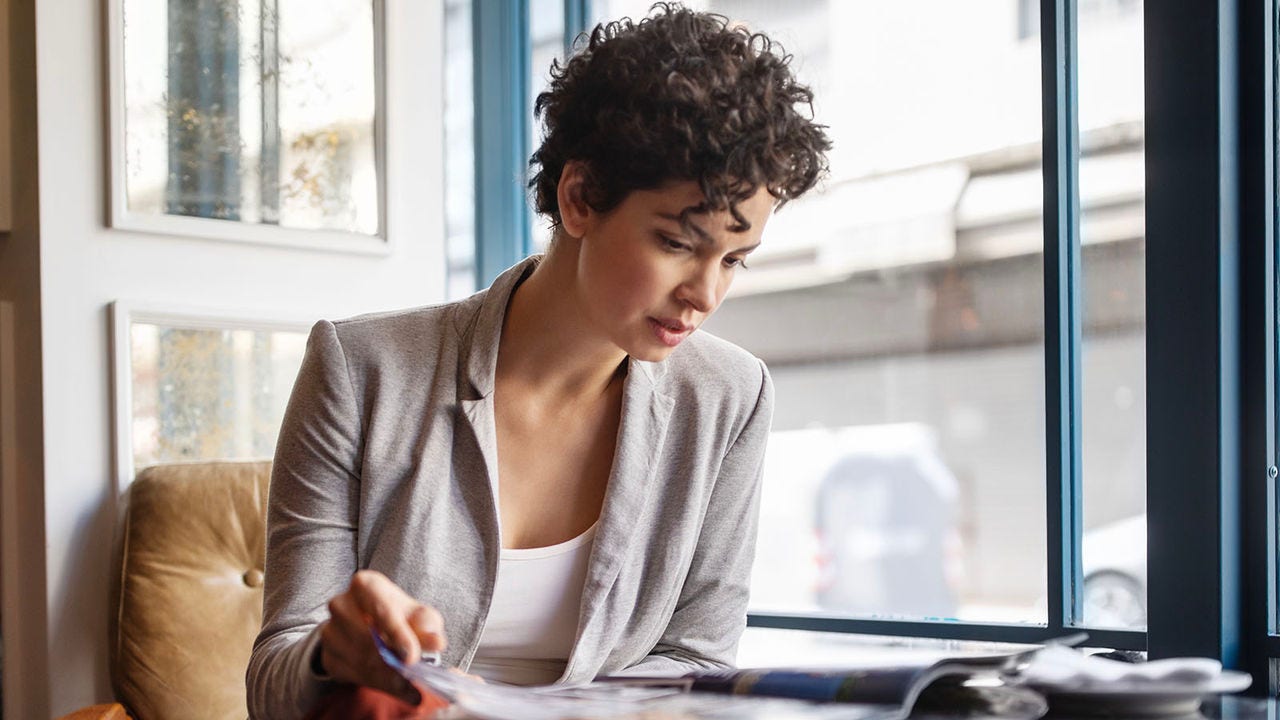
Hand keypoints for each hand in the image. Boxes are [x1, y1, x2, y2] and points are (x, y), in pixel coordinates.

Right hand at [318, 569, 447, 703]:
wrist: (372, 628)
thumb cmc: (400, 616)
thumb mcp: (419, 616)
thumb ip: (429, 627)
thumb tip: (437, 642)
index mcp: (365, 585)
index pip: (380, 608)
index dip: (397, 633)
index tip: (411, 656)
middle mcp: (341, 604)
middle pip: (366, 637)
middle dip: (391, 659)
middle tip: (411, 674)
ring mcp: (330, 631)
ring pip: (358, 659)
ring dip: (384, 674)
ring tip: (404, 679)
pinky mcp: (327, 656)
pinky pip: (351, 674)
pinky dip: (374, 683)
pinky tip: (390, 683)